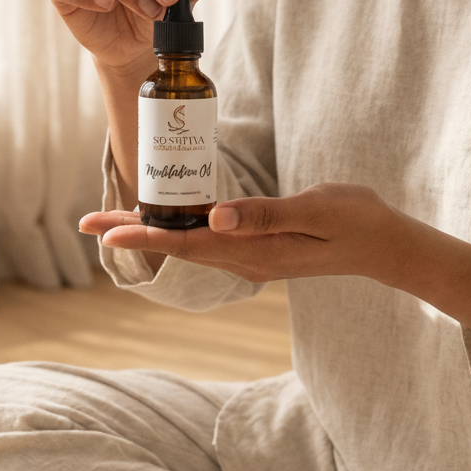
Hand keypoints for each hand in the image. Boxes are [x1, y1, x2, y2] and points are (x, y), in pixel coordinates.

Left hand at [81, 185, 401, 283]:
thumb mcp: (315, 210)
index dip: (143, 237)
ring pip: (189, 245)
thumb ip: (266, 214)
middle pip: (177, 247)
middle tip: (85, 222)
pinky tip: (165, 219)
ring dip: (149, 232)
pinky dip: (178, 230)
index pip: (187, 245)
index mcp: (255, 252)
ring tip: (110, 221)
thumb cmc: (356, 221)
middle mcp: (246, 260)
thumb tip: (215, 217)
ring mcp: (251, 258)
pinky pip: (207, 241)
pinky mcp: (258, 248)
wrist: (386, 245)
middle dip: (131, 234)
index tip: (104, 233)